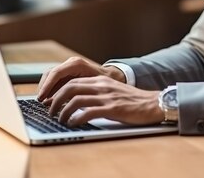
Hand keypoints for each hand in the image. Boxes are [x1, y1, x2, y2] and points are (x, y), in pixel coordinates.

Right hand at [36, 56, 124, 101]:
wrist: (112, 77)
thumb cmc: (105, 83)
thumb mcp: (92, 88)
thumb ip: (77, 94)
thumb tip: (62, 103)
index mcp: (77, 64)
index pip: (56, 73)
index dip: (47, 86)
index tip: (41, 97)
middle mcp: (71, 63)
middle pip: (50, 74)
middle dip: (44, 88)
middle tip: (40, 101)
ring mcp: (68, 67)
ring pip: (51, 77)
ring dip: (46, 89)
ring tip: (44, 102)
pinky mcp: (67, 73)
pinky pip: (55, 80)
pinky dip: (51, 89)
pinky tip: (50, 100)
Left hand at [44, 75, 163, 125]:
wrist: (152, 103)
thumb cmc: (132, 100)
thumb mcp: (112, 91)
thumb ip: (96, 92)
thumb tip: (77, 101)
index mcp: (100, 80)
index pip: (72, 81)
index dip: (58, 91)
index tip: (51, 101)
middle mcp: (101, 86)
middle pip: (70, 88)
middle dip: (56, 100)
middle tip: (51, 111)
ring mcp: (107, 97)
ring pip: (76, 100)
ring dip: (63, 111)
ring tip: (60, 119)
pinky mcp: (112, 109)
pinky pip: (88, 112)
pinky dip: (77, 118)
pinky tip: (74, 123)